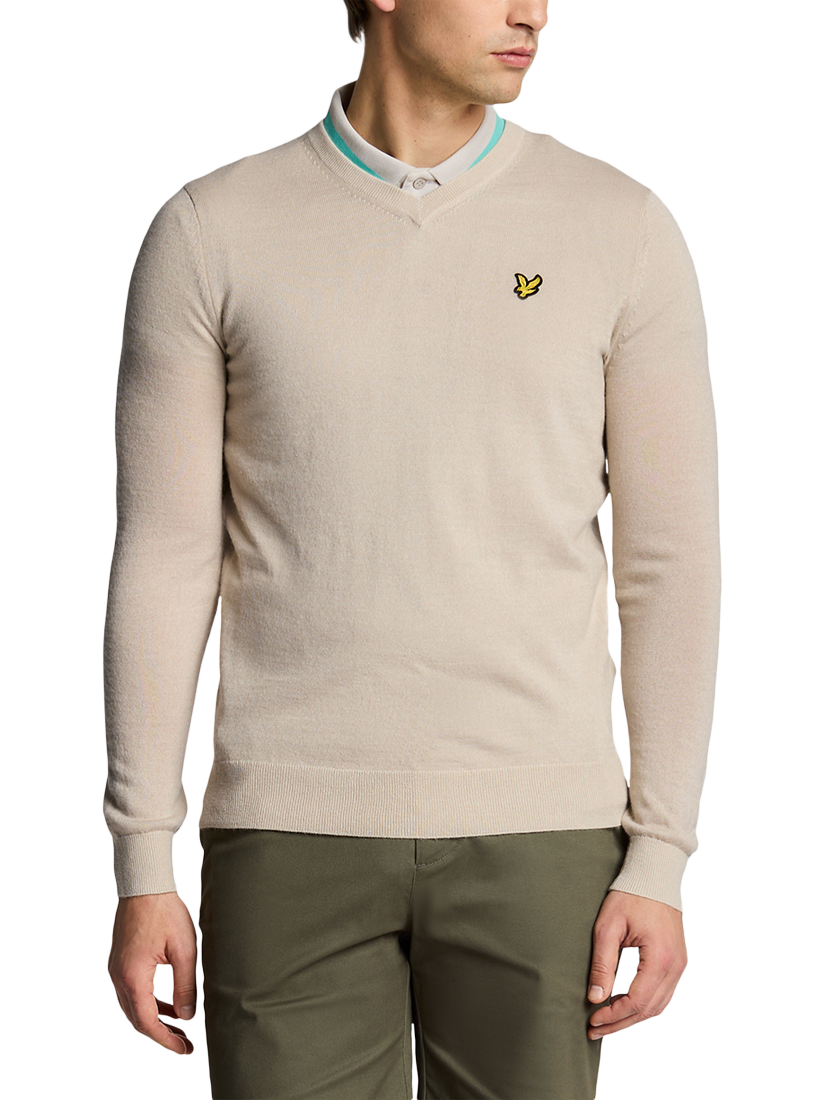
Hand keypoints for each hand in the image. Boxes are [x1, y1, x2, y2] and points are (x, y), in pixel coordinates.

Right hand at [108, 891, 197, 1054]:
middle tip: (184, 1044)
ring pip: (133, 1007)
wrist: (144, 884)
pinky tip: (168, 1004)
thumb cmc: (165, 912)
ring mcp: (116, 969)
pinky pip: (132, 992)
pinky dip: (149, 1003)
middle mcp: (119, 977)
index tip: (185, 1049)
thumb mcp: (184, 950)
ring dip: (154, 1019)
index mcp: (133, 977)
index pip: (148, 1021)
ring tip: (179, 1027)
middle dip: (161, 1034)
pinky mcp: (120, 961)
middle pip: (137, 1019)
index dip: (166, 1039)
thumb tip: (187, 1015)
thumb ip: (185, 985)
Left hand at [586, 889, 687, 1038]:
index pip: (638, 1001)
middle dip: (621, 1023)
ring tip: (606, 1022)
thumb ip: (603, 964)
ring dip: (633, 1017)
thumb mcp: (608, 927)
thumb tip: (596, 998)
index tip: (592, 1019)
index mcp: (661, 958)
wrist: (654, 875)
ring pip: (658, 1005)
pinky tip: (624, 1005)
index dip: (614, 1015)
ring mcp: (680, 965)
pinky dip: (644, 1005)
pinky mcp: (678, 961)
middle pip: (650, 1009)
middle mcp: (676, 966)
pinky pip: (663, 993)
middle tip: (594, 1029)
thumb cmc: (630, 895)